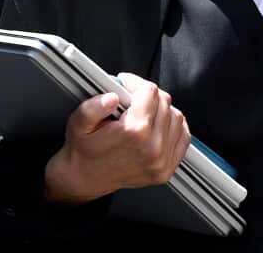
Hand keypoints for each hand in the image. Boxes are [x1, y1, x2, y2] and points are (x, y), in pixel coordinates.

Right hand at [43, 73, 191, 204]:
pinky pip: (183, 137)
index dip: (136, 83)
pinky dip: (174, 127)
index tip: (126, 85)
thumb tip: (112, 97)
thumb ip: (92, 108)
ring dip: (162, 110)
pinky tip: (158, 126)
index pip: (149, 91)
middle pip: (164, 102)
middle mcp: (153, 147)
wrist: (86, 178)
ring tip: (143, 113)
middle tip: (132, 100)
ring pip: (176, 117)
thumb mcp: (79, 123)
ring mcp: (162, 160)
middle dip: (148, 96)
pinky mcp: (167, 168)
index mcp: (134, 132)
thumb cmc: (84, 150)